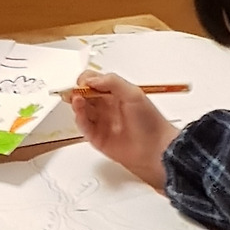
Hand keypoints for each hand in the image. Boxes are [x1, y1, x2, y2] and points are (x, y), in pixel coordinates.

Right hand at [68, 74, 177, 191]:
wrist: (155, 150)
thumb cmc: (150, 123)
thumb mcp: (134, 94)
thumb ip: (112, 82)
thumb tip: (92, 79)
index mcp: (116, 94)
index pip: (95, 82)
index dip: (86, 80)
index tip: (84, 82)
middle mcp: (107, 107)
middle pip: (85, 95)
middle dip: (77, 91)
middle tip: (74, 90)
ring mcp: (102, 122)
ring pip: (82, 110)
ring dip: (76, 103)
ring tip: (77, 99)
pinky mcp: (97, 138)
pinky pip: (83, 126)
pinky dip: (79, 118)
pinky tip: (79, 112)